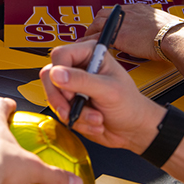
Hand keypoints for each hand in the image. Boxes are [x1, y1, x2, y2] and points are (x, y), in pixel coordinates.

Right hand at [39, 40, 164, 152]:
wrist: (133, 130)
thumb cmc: (130, 105)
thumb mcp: (108, 91)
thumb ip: (82, 80)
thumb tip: (56, 73)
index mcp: (90, 53)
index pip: (60, 55)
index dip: (60, 74)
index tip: (71, 92)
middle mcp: (78, 66)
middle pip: (49, 75)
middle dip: (63, 98)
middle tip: (75, 109)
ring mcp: (72, 85)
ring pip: (52, 95)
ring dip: (73, 112)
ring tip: (95, 118)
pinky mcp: (70, 101)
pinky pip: (58, 110)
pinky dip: (75, 120)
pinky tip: (93, 122)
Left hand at [86, 4, 183, 60]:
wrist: (174, 36)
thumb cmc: (174, 33)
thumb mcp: (161, 23)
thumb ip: (152, 24)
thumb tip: (152, 31)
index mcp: (138, 8)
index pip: (117, 10)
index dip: (109, 18)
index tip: (107, 24)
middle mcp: (128, 13)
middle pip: (104, 13)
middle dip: (96, 23)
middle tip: (92, 31)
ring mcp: (122, 23)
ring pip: (98, 23)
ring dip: (91, 31)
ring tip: (87, 39)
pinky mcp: (119, 35)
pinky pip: (98, 37)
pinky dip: (90, 41)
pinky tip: (87, 46)